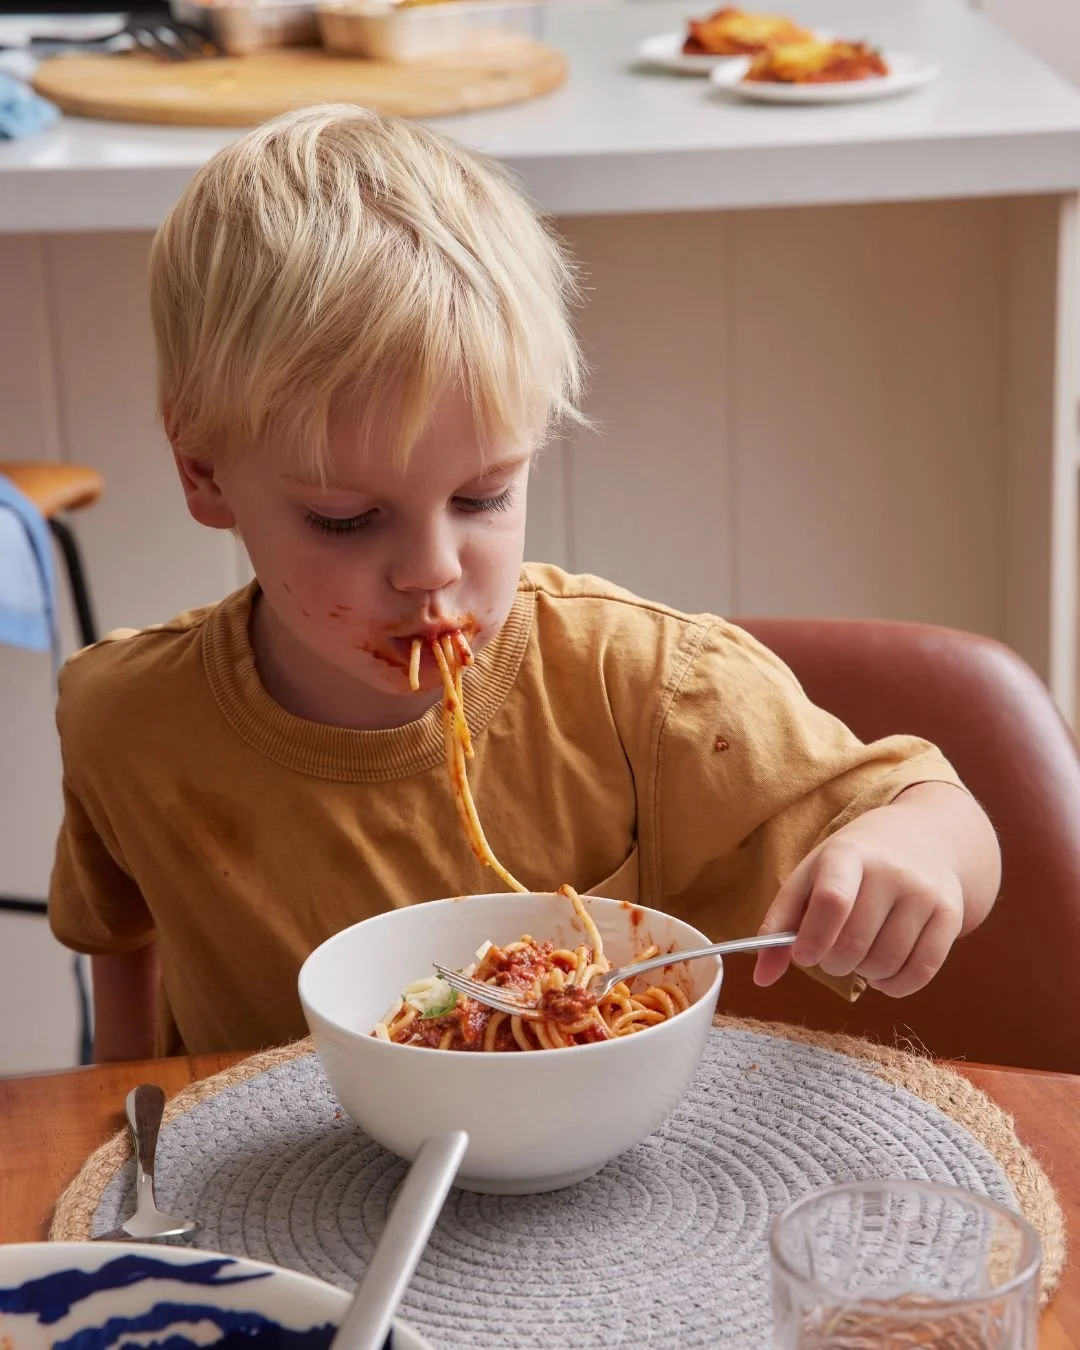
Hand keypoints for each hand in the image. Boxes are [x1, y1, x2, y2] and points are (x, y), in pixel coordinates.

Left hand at [752, 783, 993, 997]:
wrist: (922, 839)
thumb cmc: (852, 866)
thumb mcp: (811, 877)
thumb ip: (781, 925)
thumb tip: (761, 978)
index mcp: (847, 854)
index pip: (832, 901)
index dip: (813, 939)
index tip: (803, 956)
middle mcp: (891, 871)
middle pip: (855, 942)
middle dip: (834, 963)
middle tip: (832, 954)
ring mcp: (924, 892)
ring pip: (886, 962)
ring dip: (864, 974)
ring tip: (859, 956)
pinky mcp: (950, 915)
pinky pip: (921, 972)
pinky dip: (895, 985)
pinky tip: (884, 971)